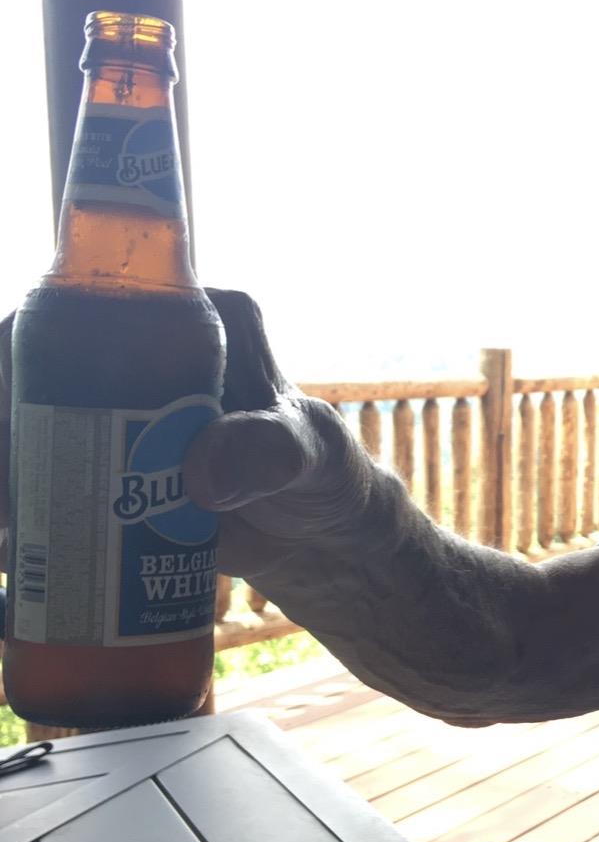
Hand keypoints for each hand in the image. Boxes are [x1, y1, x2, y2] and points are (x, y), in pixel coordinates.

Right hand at [0, 292, 379, 585]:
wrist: (323, 540)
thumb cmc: (325, 478)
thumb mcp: (307, 457)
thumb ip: (268, 452)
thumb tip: (200, 469)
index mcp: (202, 315)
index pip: (103, 300)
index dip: (39, 339)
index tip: (17, 407)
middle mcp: (156, 347)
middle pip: (52, 361)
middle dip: (15, 415)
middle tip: (13, 478)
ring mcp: (130, 403)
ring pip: (43, 413)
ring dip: (17, 459)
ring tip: (13, 526)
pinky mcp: (117, 457)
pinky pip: (57, 464)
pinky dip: (27, 494)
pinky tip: (17, 538)